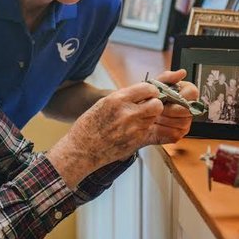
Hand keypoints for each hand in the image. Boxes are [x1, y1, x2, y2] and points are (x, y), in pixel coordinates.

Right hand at [48, 81, 163, 187]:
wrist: (82, 149)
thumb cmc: (89, 125)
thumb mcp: (104, 103)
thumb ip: (124, 98)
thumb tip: (142, 93)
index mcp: (118, 99)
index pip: (148, 89)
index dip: (151, 91)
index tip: (149, 94)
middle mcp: (128, 113)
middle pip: (157, 105)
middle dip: (155, 104)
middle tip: (148, 107)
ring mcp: (133, 129)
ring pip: (154, 118)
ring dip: (149, 118)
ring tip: (137, 120)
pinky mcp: (136, 142)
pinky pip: (149, 131)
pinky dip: (145, 130)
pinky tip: (134, 131)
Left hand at [145, 69, 196, 144]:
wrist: (138, 114)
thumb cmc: (149, 98)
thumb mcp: (156, 84)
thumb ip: (167, 77)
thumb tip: (182, 72)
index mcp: (187, 93)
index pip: (193, 93)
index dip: (179, 97)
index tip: (167, 98)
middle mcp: (189, 108)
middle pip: (187, 110)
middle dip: (169, 110)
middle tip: (157, 109)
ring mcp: (185, 122)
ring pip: (181, 122)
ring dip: (164, 120)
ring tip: (154, 116)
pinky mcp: (179, 133)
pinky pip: (174, 133)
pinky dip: (162, 129)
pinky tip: (155, 125)